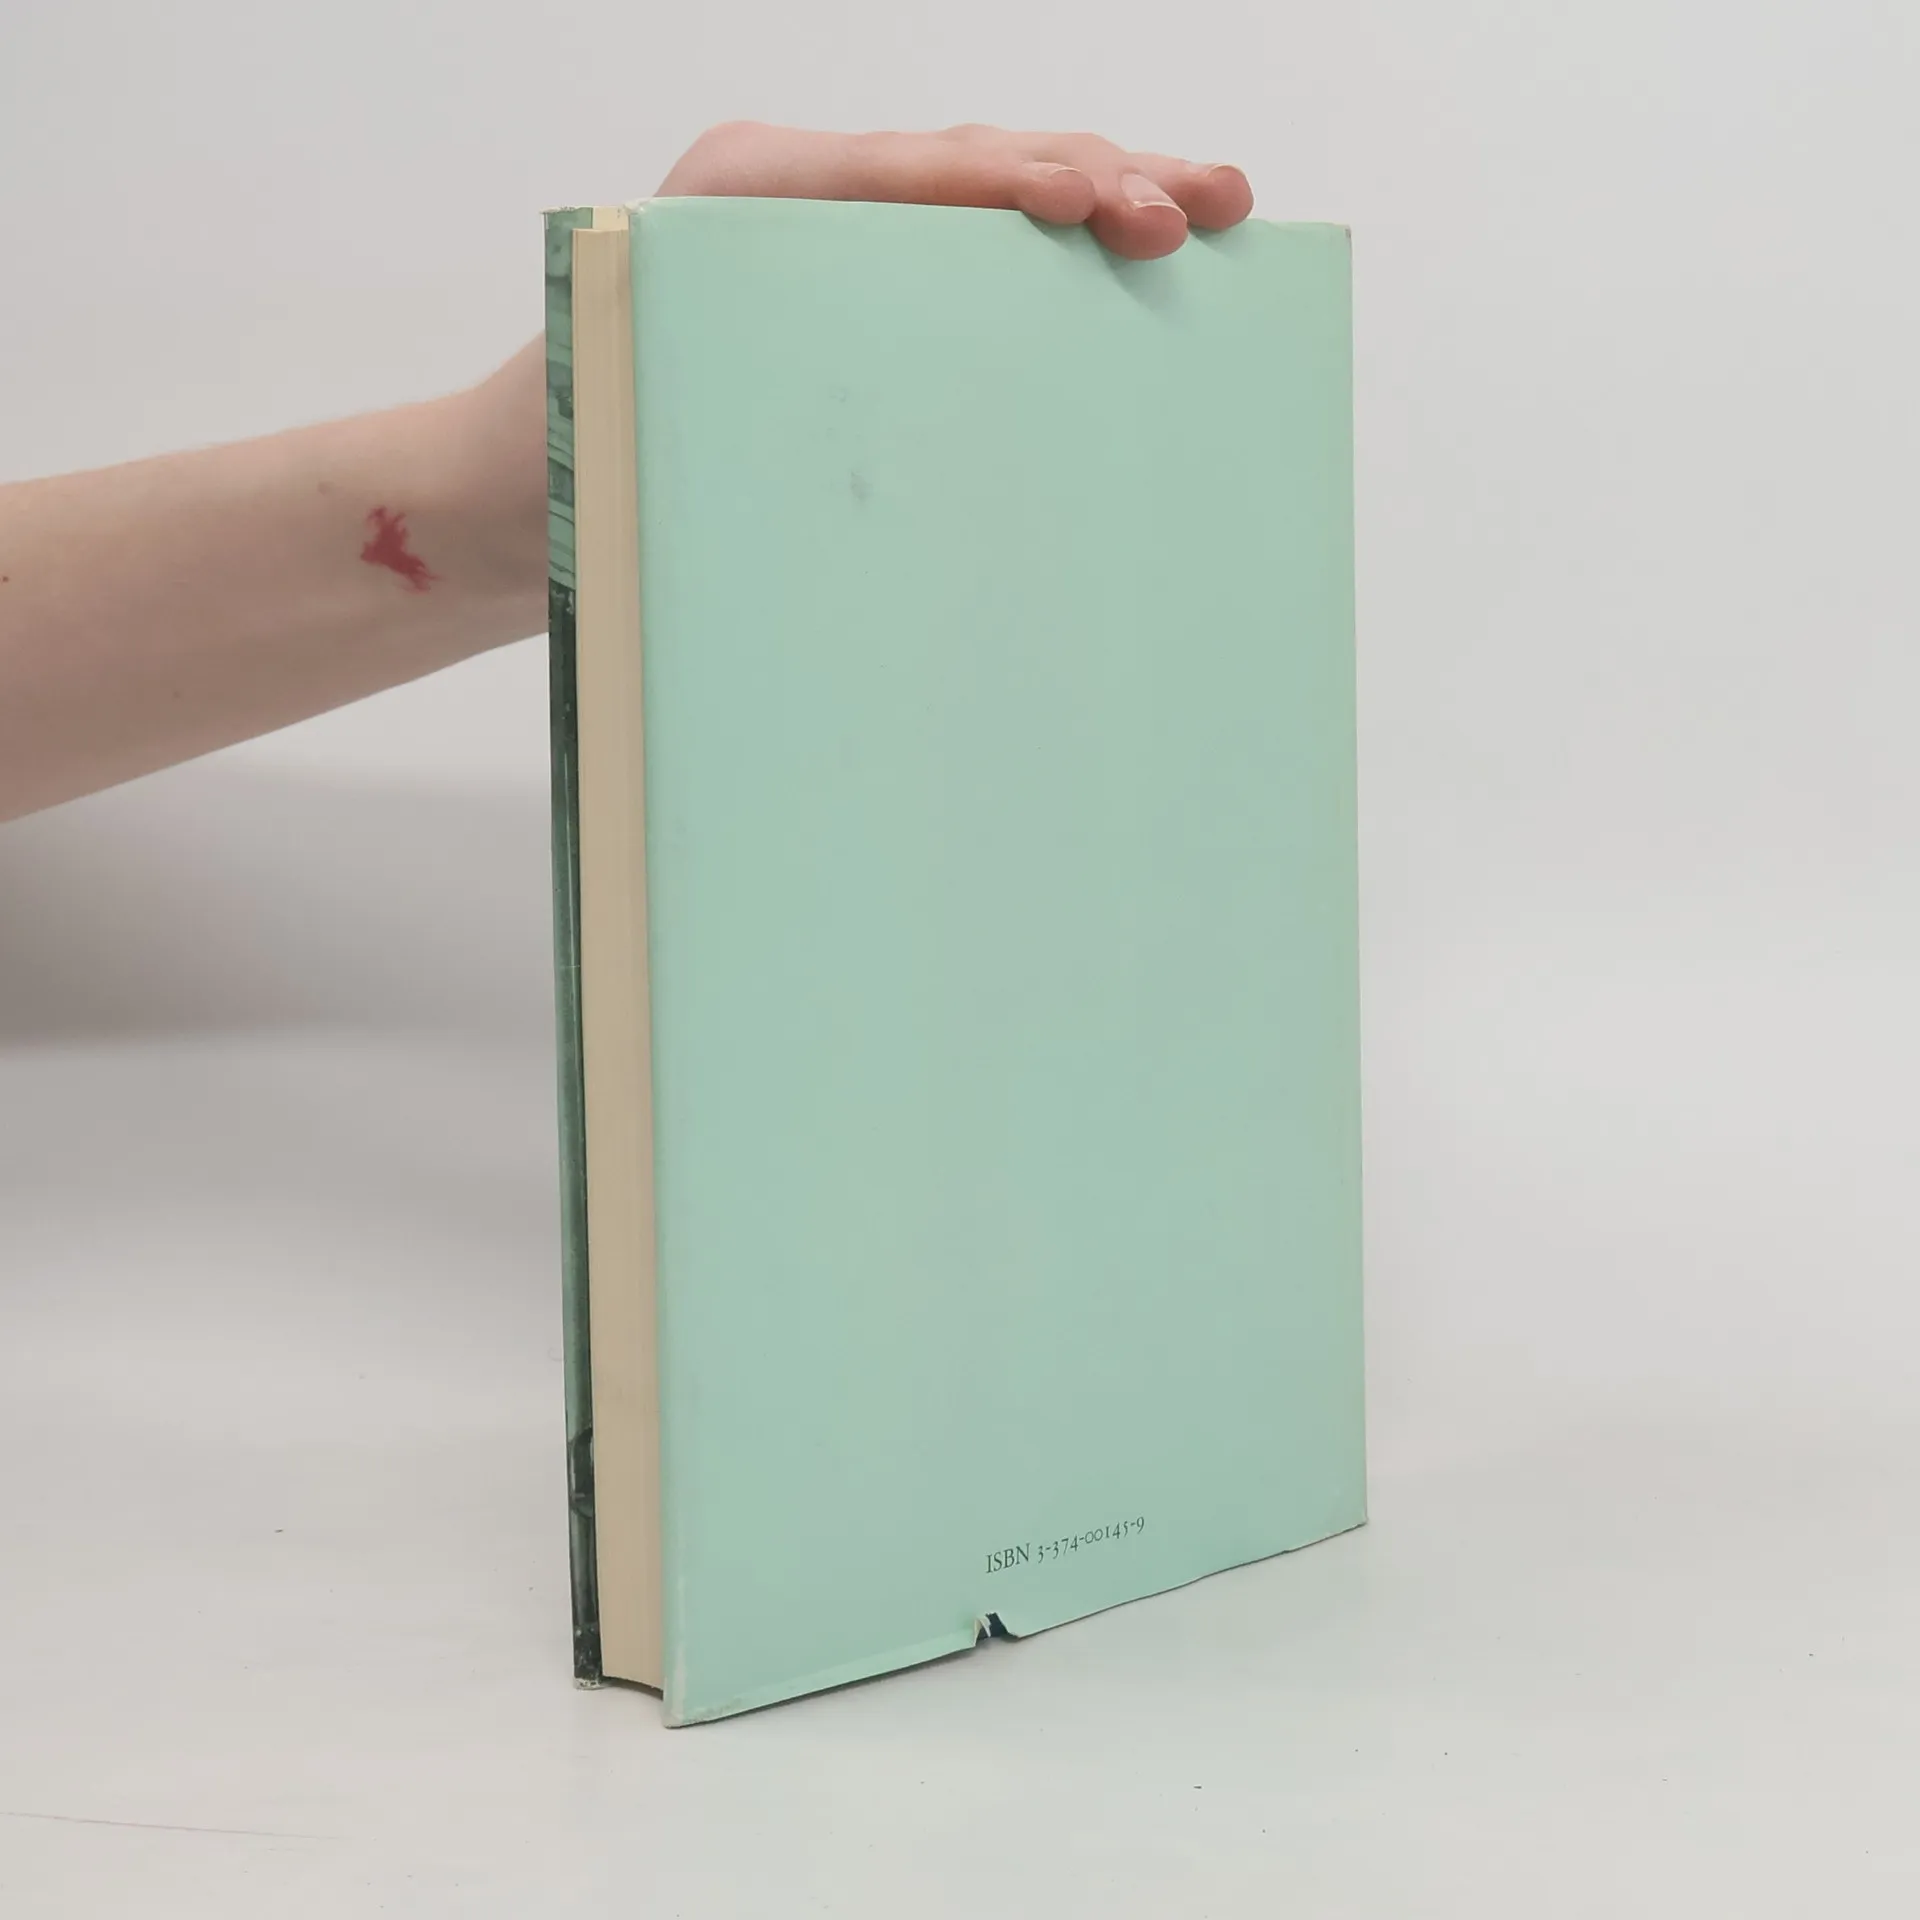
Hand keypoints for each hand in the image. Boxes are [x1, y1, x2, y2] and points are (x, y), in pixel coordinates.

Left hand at [469, 120, 1254, 602]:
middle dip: (1096, 174)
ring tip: (1202, 211)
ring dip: (1091, 201)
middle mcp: (783, 204)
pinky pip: (950, 262)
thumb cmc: (555, 472)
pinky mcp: (833, 301)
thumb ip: (753, 425)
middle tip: (1206, 202)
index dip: (1025, 184)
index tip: (1121, 208)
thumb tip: (903, 487)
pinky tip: (1113, 273)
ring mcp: (813, 246)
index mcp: (738, 203)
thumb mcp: (644, 439)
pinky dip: (1039, 264)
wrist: (492, 501)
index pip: (912, 170)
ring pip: (974, 199)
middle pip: (966, 163)